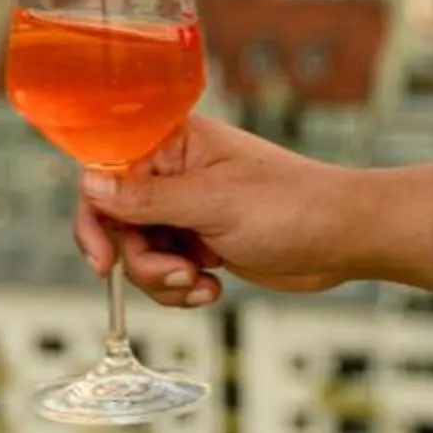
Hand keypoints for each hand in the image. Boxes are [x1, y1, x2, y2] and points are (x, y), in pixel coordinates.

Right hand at [69, 114, 432, 309]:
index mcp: (174, 144)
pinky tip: (213, 289)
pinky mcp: (202, 240)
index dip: (95, 217)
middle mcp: (175, 173)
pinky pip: (167, 270)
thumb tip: (91, 185)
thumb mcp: (213, 203)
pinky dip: (182, 288)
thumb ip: (147, 198)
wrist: (342, 238)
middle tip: (177, 273)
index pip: (106, 172)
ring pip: (141, 253)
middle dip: (142, 260)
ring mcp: (188, 209)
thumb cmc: (290, 205)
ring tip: (201, 283)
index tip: (104, 260)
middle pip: (118, 222)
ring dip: (164, 280)